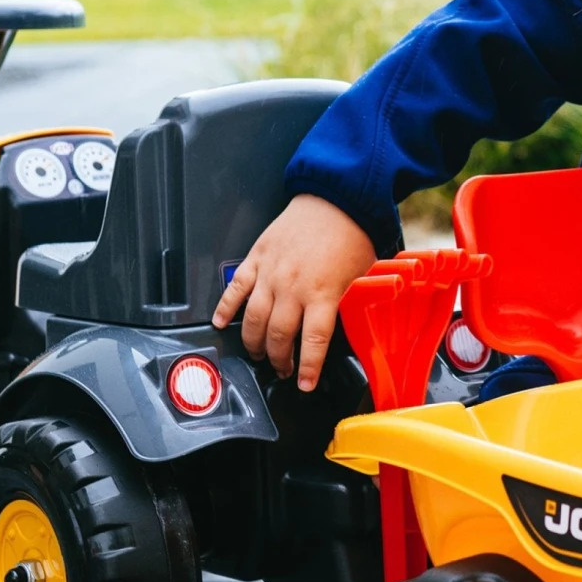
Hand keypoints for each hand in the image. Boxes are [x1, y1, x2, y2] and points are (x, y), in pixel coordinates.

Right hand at [212, 194, 376, 391]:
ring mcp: (271, 273)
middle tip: (282, 369)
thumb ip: (346, 303)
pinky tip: (220, 323)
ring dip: (254, 342)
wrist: (335, 196)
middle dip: (279, 359)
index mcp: (322, 293)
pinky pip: (236, 288)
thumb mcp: (360, 276)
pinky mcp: (257, 258)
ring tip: (258, 353)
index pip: (312, 342)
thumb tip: (342, 325)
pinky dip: (225, 308)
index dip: (308, 368)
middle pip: (278, 336)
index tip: (305, 384)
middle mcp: (293, 287)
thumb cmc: (351, 232)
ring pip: (253, 319)